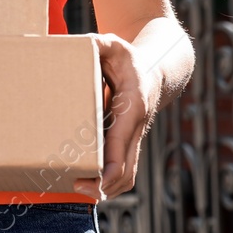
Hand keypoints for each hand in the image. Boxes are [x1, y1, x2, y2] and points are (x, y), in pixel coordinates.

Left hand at [74, 33, 160, 201]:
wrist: (156, 70)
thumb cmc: (129, 58)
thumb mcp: (116, 44)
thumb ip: (101, 44)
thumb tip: (88, 43)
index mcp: (132, 107)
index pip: (122, 143)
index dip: (110, 165)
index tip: (96, 179)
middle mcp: (135, 128)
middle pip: (126, 169)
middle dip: (104, 184)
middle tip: (76, 187)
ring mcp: (133, 138)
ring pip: (127, 175)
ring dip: (107, 188)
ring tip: (79, 189)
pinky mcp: (127, 142)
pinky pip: (123, 169)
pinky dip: (109, 181)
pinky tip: (89, 183)